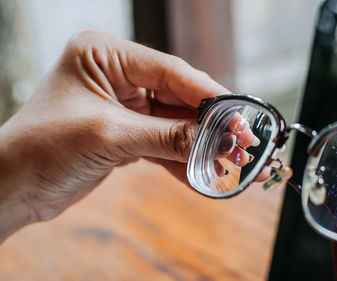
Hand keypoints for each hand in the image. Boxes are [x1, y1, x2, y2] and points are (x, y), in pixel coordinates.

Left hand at [0, 30, 229, 241]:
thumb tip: (218, 140)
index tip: (239, 115)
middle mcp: (116, 75)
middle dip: (209, 123)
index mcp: (103, 55)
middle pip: (177, 96)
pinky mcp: (126, 132)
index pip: (170, 70)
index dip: (208, 94)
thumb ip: (168, 136)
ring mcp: (123, 104)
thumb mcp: (109, 136)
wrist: (8, 189)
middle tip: (242, 141)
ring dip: (199, 144)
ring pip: (174, 122)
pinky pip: (163, 142)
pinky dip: (182, 159)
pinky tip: (203, 173)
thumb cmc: (41, 148)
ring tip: (230, 162)